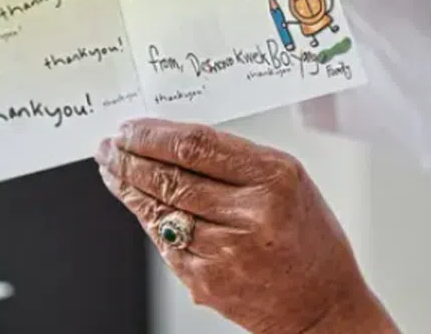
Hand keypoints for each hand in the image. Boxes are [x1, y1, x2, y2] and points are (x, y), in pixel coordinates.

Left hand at [95, 118, 397, 333]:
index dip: (154, 134)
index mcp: (275, 177)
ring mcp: (226, 250)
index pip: (197, 145)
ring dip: (128, 186)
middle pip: (171, 175)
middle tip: (110, 145)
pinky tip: (137, 204)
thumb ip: (237, 161)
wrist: (321, 302)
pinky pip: (164, 242)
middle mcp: (251, 212)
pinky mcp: (207, 280)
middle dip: (130, 157)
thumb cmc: (307, 237)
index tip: (132, 127)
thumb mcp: (288, 181)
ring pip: (160, 209)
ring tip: (112, 169)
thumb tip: (175, 142)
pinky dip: (146, 218)